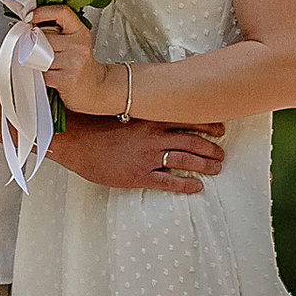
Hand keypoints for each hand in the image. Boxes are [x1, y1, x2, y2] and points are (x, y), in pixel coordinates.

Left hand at [27, 3, 100, 105]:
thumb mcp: (75, 42)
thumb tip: (28, 25)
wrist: (96, 88)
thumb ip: (56, 32)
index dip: (43, 12)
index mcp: (80, 32)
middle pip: (44, 36)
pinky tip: (49, 75)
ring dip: (36, 60)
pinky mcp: (66, 79)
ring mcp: (73, 62)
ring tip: (44, 63)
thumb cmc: (81, 65)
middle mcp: (79, 45)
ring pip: (40, 55)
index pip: (62, 12)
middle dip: (33, 42)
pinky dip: (41, 74)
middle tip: (34, 47)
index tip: (30, 17)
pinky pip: (42, 73)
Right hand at [51, 114, 226, 196]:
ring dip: (205, 164)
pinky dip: (186, 184)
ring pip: (186, 160)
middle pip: (193, 141)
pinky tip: (197, 187)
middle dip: (212, 147)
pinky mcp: (139, 175)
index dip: (207, 124)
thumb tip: (154, 108)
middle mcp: (154, 136)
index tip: (220, 128)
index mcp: (150, 119)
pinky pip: (169, 181)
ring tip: (216, 167)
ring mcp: (148, 156)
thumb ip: (141, 111)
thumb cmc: (94, 124)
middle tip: (221, 153)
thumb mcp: (122, 111)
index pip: (188, 119)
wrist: (75, 141)